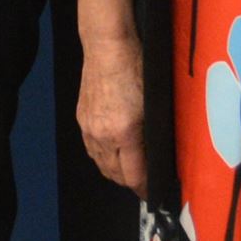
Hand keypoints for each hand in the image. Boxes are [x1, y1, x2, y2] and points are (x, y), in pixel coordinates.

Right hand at [76, 0, 146, 196]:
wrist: (107, 46)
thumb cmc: (138, 68)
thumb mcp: (155, 103)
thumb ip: (153, 134)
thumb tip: (158, 156)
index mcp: (124, 133)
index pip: (134, 175)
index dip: (145, 189)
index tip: (154, 194)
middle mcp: (103, 136)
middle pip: (115, 174)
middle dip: (130, 183)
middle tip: (145, 183)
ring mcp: (89, 128)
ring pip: (101, 164)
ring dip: (115, 172)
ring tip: (130, 171)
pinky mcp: (81, 119)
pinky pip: (92, 149)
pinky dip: (103, 157)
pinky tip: (113, 153)